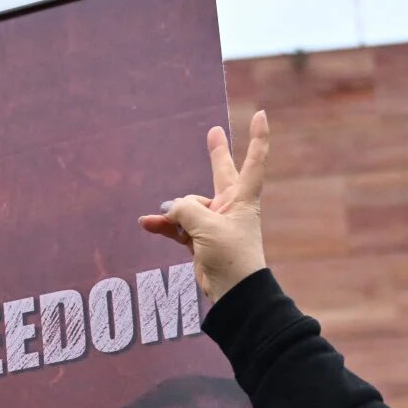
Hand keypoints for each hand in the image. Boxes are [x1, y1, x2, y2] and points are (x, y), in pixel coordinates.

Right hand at [138, 110, 269, 301]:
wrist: (233, 293)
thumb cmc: (231, 257)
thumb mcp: (207, 227)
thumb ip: (186, 210)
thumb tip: (171, 209)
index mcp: (243, 199)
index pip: (254, 161)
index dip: (258, 137)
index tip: (261, 114)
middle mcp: (230, 207)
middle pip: (221, 173)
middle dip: (217, 153)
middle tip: (214, 132)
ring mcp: (214, 223)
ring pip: (188, 206)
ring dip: (172, 212)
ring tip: (161, 220)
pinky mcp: (200, 241)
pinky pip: (177, 226)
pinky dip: (163, 225)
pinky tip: (146, 223)